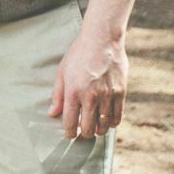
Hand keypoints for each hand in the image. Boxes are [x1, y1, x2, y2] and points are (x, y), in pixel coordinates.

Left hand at [48, 23, 126, 138]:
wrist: (102, 39)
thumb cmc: (79, 54)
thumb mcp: (62, 72)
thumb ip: (58, 95)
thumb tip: (52, 113)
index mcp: (73, 92)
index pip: (70, 122)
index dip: (69, 133)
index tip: (70, 134)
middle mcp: (90, 96)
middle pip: (88, 128)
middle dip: (84, 134)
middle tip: (83, 131)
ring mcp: (107, 95)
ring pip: (103, 125)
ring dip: (98, 130)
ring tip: (95, 127)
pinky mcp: (121, 92)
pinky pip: (117, 116)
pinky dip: (112, 123)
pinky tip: (108, 122)